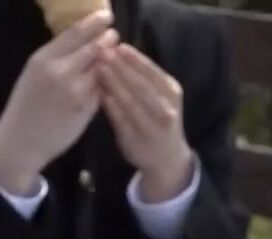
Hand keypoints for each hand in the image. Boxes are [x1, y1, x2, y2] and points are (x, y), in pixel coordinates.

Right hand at [0, 11, 117, 194]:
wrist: (19, 144)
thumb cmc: (24, 109)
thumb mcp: (33, 75)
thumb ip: (56, 57)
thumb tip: (84, 40)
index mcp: (43, 59)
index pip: (76, 32)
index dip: (96, 22)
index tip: (107, 18)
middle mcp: (60, 71)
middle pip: (95, 47)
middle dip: (108, 41)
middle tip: (114, 38)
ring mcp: (75, 90)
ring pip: (103, 68)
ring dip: (110, 63)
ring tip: (111, 61)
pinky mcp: (86, 108)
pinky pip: (103, 89)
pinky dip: (106, 84)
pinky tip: (106, 84)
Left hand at [99, 43, 194, 201]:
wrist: (166, 158)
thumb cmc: (159, 121)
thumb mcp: (160, 97)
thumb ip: (144, 79)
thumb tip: (119, 53)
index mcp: (172, 92)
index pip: (152, 72)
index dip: (134, 59)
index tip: (117, 46)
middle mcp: (166, 108)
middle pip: (141, 84)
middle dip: (121, 68)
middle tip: (103, 53)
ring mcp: (152, 125)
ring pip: (132, 101)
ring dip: (115, 84)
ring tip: (99, 69)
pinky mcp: (137, 139)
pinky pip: (123, 120)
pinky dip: (113, 107)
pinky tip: (102, 95)